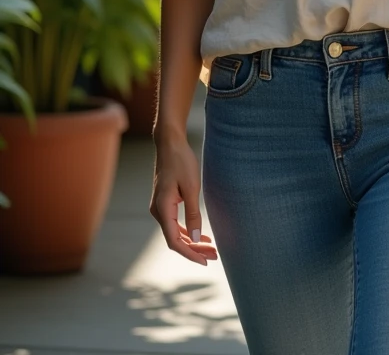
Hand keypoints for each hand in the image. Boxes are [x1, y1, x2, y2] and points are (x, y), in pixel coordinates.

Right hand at [150, 133, 217, 265]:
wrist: (170, 143)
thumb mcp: (191, 187)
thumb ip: (192, 213)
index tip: (205, 261)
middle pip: (175, 239)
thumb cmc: (181, 161)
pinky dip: (187, 231)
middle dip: (194, 249)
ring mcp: (160, 207)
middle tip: (214, 256)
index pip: (174, 241)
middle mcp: (158, 211)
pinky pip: (174, 223)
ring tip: (210, 248)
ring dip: (192, 241)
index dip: (189, 253)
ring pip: (175, 232)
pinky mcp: (164, 202)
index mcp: (162, 208)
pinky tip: (199, 235)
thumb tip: (195, 237)